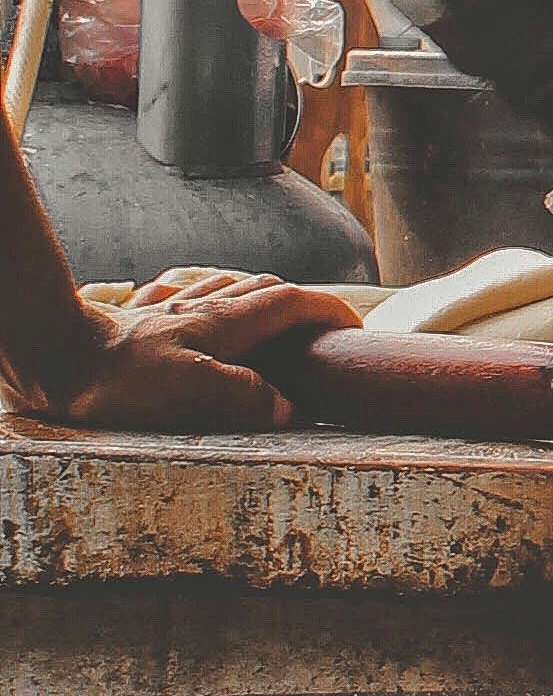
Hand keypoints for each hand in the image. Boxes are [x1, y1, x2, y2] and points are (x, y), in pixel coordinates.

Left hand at [10, 271, 364, 434]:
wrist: (55, 355)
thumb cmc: (118, 379)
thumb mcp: (191, 391)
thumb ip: (247, 396)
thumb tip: (289, 408)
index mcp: (223, 323)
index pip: (292, 303)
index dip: (330, 312)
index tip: (354, 330)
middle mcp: (201, 309)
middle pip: (265, 289)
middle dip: (301, 305)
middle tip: (316, 334)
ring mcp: (171, 312)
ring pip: (228, 288)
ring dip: (258, 299)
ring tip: (269, 323)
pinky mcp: (142, 321)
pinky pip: (185, 297)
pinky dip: (208, 301)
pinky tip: (199, 312)